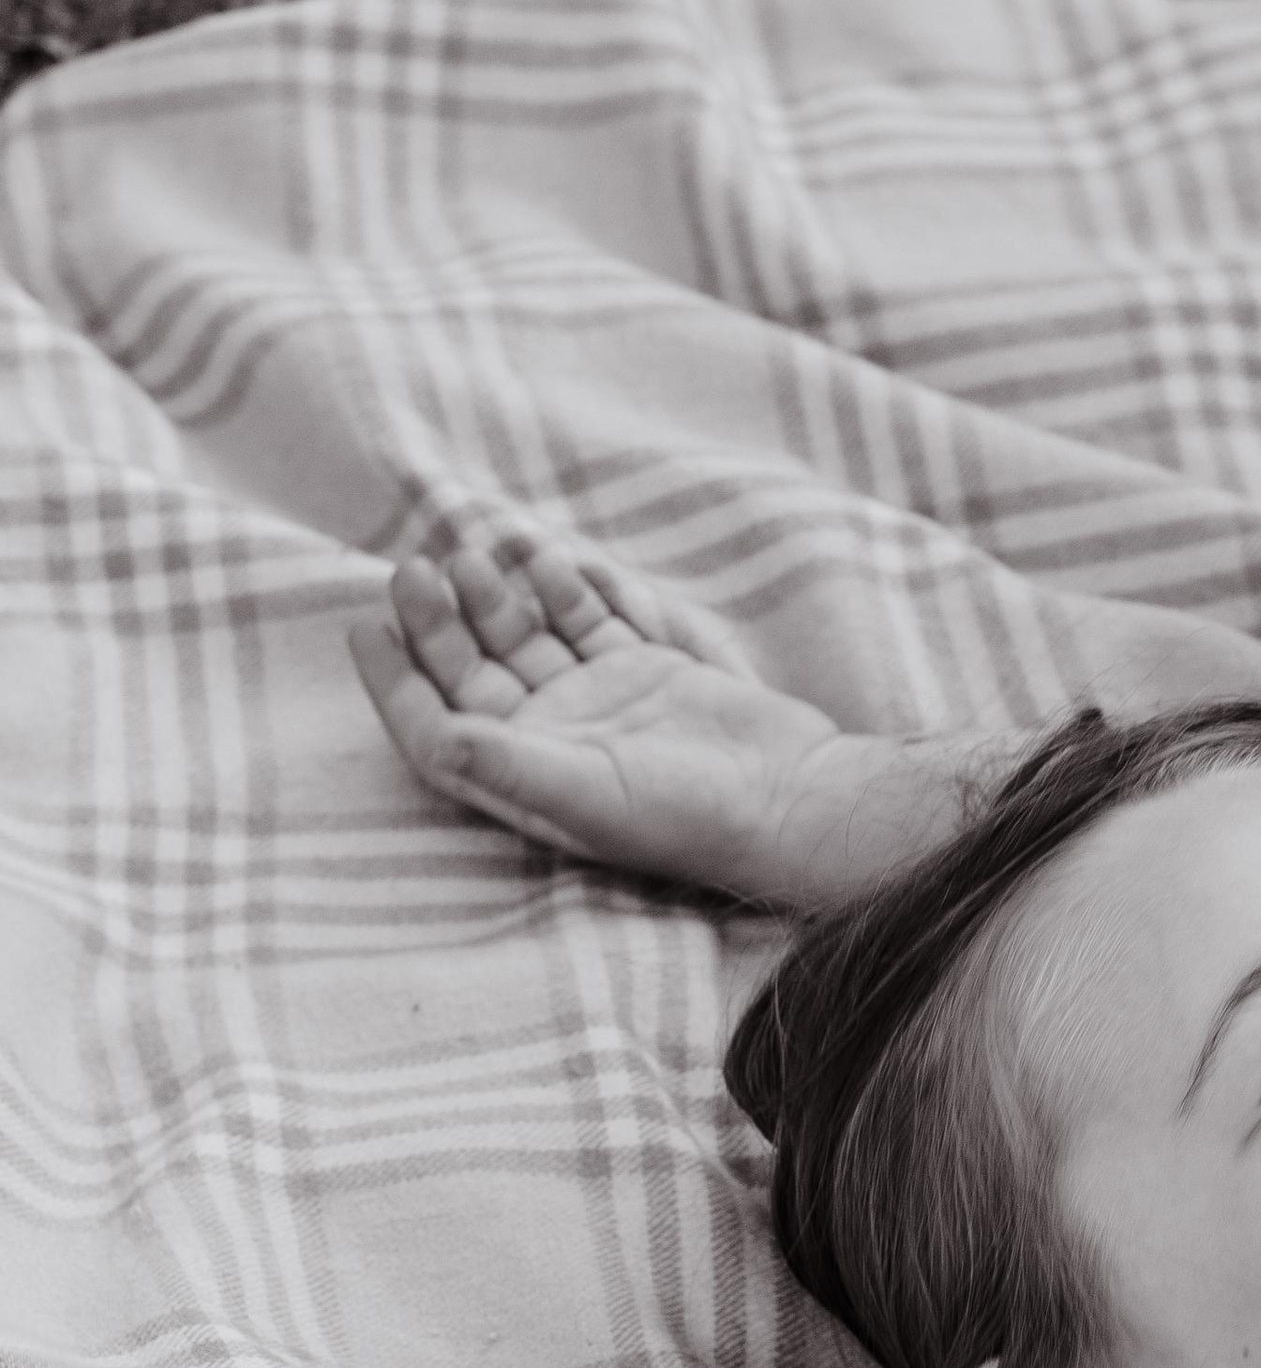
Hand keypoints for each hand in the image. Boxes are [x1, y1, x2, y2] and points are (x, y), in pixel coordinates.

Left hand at [352, 541, 873, 903]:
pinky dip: (571, 588)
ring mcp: (603, 704)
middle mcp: (556, 740)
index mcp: (528, 778)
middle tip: (417, 568)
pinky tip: (549, 557)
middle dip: (442, 620)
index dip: (394, 682)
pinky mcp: (650, 674)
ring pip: (530, 637)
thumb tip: (435, 739)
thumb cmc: (688, 815)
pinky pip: (594, 619)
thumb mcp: (588, 794)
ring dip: (500, 595)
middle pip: (476, 671)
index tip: (363, 626)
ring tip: (478, 551)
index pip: (438, 727)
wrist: (789, 797)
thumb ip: (507, 765)